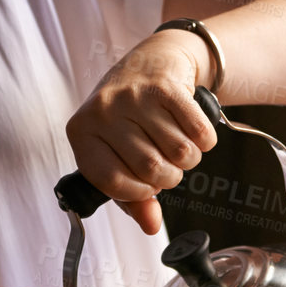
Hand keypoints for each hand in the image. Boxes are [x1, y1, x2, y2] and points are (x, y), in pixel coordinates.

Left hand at [67, 30, 219, 234]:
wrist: (152, 61)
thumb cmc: (130, 115)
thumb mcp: (119, 153)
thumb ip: (132, 197)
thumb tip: (150, 226)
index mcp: (82, 132)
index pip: (110, 181)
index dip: (136, 192)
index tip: (145, 186)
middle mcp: (103, 111)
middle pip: (150, 169)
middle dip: (169, 176)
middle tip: (167, 164)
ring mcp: (134, 96)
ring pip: (179, 153)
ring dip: (189, 159)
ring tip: (178, 146)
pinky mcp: (166, 86)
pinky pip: (198, 132)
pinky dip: (204, 140)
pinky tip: (193, 131)